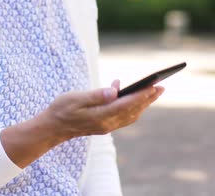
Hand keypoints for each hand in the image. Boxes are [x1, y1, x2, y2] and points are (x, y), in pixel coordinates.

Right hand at [42, 80, 164, 140]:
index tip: (154, 86)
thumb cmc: (62, 109)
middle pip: (133, 111)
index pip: (127, 105)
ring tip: (153, 91)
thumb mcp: (75, 98)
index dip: (142, 95)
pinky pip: (124, 117)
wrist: (53, 128)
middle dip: (148, 99)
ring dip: (143, 103)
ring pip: (131, 115)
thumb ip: (96, 95)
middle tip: (161, 86)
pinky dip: (132, 107)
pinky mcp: (105, 125)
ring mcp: (107, 126)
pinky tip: (130, 95)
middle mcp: (107, 123)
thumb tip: (114, 91)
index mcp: (101, 116)